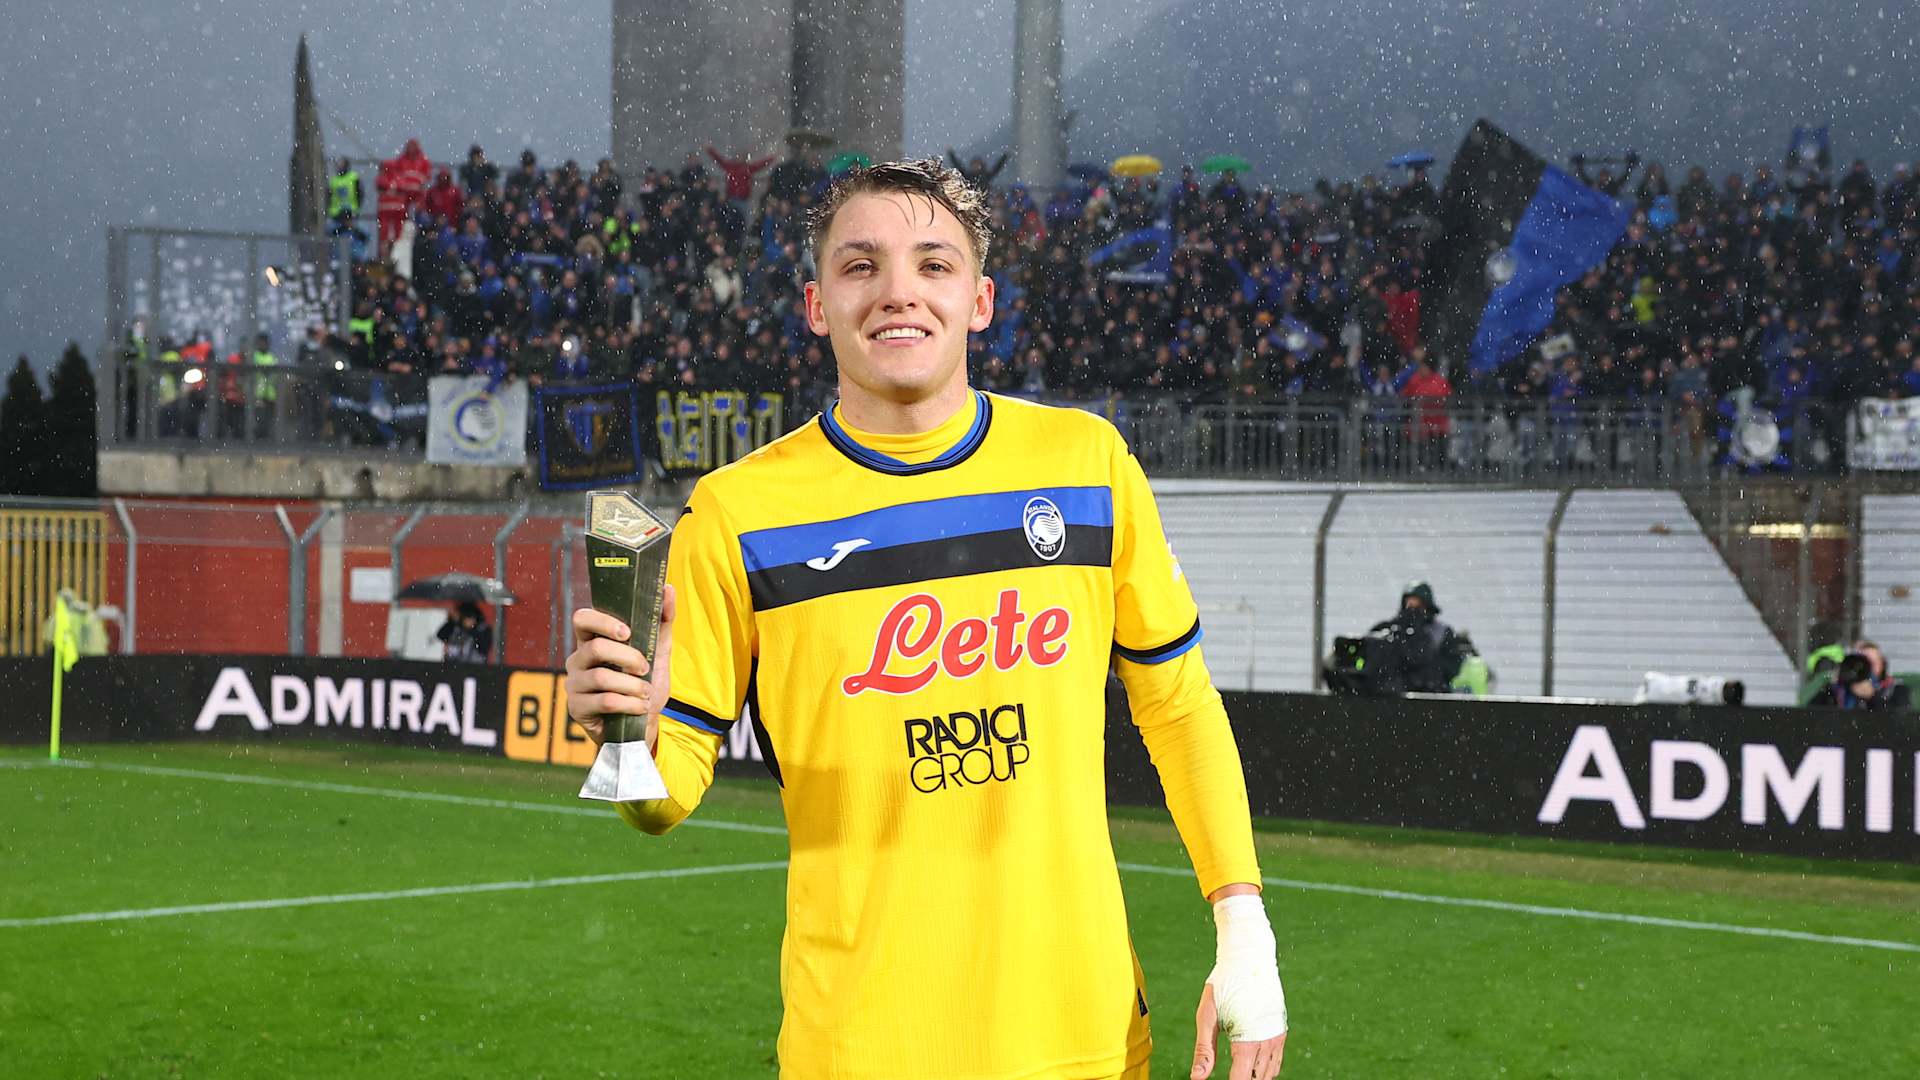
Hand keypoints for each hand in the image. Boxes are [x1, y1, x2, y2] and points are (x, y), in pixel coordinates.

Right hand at [564, 584, 674, 747]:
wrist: (643, 725)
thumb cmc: (645, 685)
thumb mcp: (658, 652)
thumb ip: (662, 621)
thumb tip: (667, 587)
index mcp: (593, 640)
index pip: (582, 619)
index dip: (602, 621)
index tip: (627, 632)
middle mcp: (578, 659)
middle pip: (595, 648)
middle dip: (627, 657)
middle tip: (645, 667)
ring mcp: (574, 684)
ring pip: (602, 677)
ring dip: (632, 685)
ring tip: (646, 693)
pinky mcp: (577, 708)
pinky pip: (604, 701)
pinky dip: (629, 704)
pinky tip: (639, 707)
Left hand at [1192, 984, 1285, 1078]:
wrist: (1249, 958)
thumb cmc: (1224, 984)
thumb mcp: (1208, 1015)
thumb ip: (1203, 1049)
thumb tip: (1196, 1078)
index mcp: (1248, 1040)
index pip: (1242, 1079)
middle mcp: (1268, 1041)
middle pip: (1257, 1079)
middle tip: (1228, 1077)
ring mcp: (1277, 1037)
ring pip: (1269, 1074)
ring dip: (1255, 1078)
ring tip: (1238, 1074)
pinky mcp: (1281, 1031)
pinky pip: (1276, 1062)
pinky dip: (1265, 1069)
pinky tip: (1251, 1066)